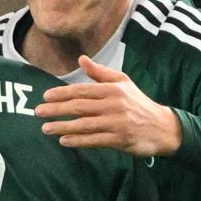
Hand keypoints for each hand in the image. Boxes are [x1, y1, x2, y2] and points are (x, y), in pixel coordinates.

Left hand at [36, 54, 182, 156]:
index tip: (45, 96)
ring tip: (46, 129)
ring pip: (84, 124)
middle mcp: (113, 104)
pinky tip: (64, 141)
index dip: (62, 93)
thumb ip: (100, 73)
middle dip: (56, 109)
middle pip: (79, 106)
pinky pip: (94, 140)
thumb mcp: (123, 83)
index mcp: (112, 89)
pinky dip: (78, 141)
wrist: (162, 127)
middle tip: (38, 112)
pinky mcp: (120, 139)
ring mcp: (116, 122)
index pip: (82, 90)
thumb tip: (81, 59)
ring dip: (62, 126)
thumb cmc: (139, 104)